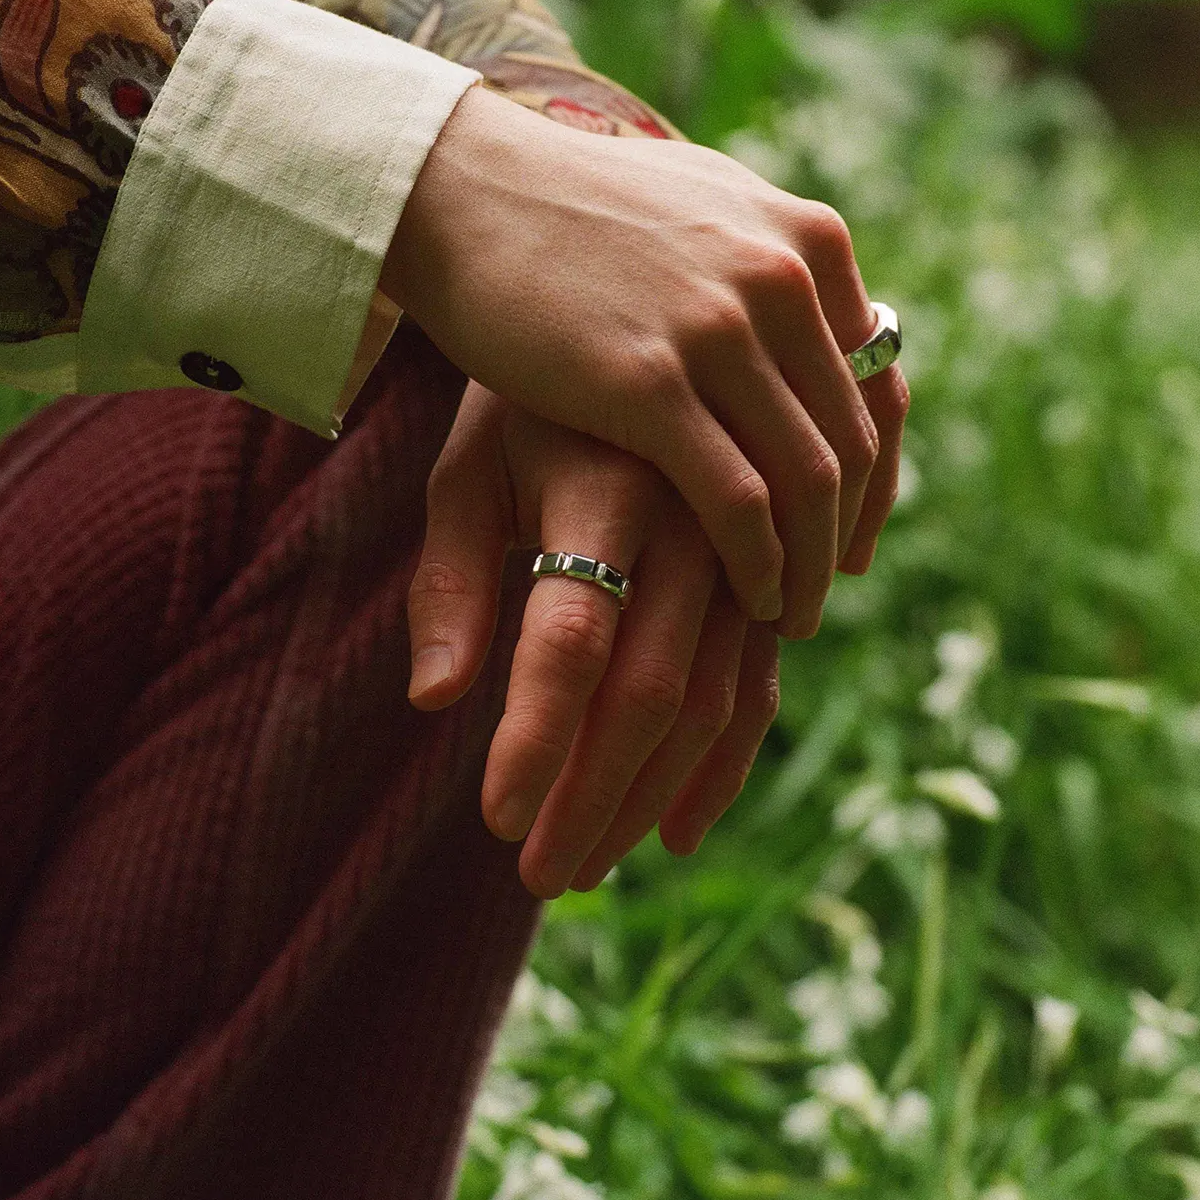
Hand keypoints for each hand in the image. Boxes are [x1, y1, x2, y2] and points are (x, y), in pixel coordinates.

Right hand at [382, 86, 908, 638]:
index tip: (852, 531)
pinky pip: (738, 499)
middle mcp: (781, 279)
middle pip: (848, 439)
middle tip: (825, 590)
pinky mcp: (649, 383)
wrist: (461, 188)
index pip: (878, 378)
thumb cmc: (568, 208)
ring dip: (808, 564)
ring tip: (790, 610)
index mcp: (806, 239)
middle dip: (842, 533)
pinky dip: (757, 563)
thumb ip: (768, 256)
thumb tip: (816, 305)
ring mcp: (719, 330)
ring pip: (807, 480)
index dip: (876, 470)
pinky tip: (747, 595)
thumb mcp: (702, 204)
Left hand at [407, 383, 781, 899]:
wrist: (641, 324)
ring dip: (649, 795)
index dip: (537, 740)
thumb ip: (450, 577)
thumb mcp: (470, 465)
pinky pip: (758, 682)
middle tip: (540, 876)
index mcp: (607, 485)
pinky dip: (723, 764)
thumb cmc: (525, 405)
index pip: (570, 638)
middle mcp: (692, 518)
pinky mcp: (767, 571)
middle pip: (650, 686)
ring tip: (584, 864)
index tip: (498, 823)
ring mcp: (743, 548)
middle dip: (593, 795)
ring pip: (712, 698)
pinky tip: (674, 827)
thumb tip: (431, 699)